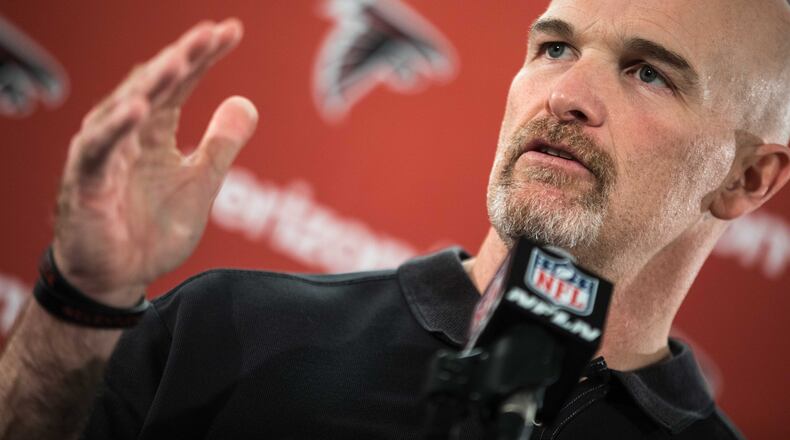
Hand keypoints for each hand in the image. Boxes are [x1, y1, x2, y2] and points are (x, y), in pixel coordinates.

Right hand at [52, 19, 258, 306]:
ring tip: (180, 58)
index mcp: (154, 131)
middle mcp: (126, 134)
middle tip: (211, 33)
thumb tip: (247, 102)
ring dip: (150, 83)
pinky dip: (114, 129)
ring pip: (124, 108)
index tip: (232, 31)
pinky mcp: (85, 182)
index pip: (180, 84)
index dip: (204, 58)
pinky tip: (136, 108)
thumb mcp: (201, 184)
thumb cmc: (153, 230)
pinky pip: (98, 150)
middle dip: (182, 57)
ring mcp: (104, 155)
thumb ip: (221, 145)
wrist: (120, 277)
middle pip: (153, 86)